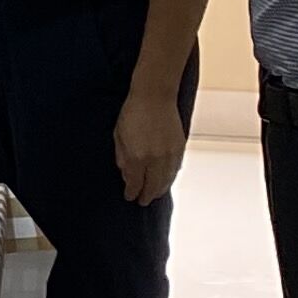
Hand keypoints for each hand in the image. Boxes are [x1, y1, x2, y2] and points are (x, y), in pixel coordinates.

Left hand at [112, 81, 187, 206]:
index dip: (132, 192)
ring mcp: (169, 154)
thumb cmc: (132, 113)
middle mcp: (155, 158)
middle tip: (142, 202)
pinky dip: (170, 178)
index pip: (135, 183)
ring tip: (154, 195)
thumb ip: (122, 158)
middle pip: (152, 186)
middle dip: (147, 196)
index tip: (129, 197)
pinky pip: (175, 169)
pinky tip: (166, 181)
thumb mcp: (118, 135)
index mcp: (137, 156)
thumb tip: (126, 175)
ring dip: (160, 190)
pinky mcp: (179, 147)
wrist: (155, 96)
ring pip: (166, 180)